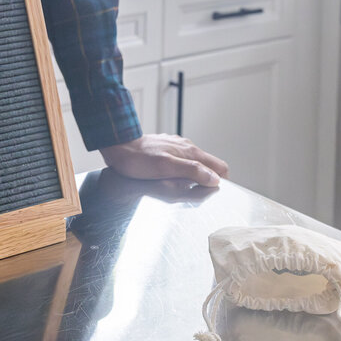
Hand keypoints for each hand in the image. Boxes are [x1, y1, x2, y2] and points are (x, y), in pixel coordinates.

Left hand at [100, 134, 227, 188]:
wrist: (119, 146)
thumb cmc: (139, 159)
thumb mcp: (166, 168)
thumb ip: (191, 171)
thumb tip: (214, 178)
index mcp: (191, 152)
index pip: (220, 166)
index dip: (221, 181)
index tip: (213, 193)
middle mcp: (187, 147)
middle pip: (209, 165)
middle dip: (209, 180)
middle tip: (198, 194)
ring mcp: (177, 147)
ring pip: (196, 163)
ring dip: (195, 176)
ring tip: (184, 188)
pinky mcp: (167, 149)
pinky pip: (183, 161)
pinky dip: (183, 171)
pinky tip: (172, 177)